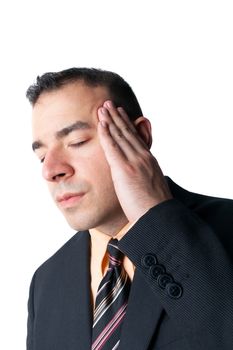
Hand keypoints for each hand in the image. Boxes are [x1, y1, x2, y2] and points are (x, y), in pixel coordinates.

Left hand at [97, 101, 171, 222]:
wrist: (157, 216)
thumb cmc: (154, 207)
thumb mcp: (152, 187)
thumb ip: (145, 178)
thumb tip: (140, 179)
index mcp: (149, 161)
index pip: (135, 138)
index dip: (127, 124)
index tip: (121, 114)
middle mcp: (143, 157)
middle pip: (127, 132)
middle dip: (117, 116)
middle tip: (109, 104)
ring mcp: (134, 162)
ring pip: (120, 136)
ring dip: (110, 120)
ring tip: (103, 107)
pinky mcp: (124, 169)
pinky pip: (113, 147)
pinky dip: (107, 133)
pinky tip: (101, 123)